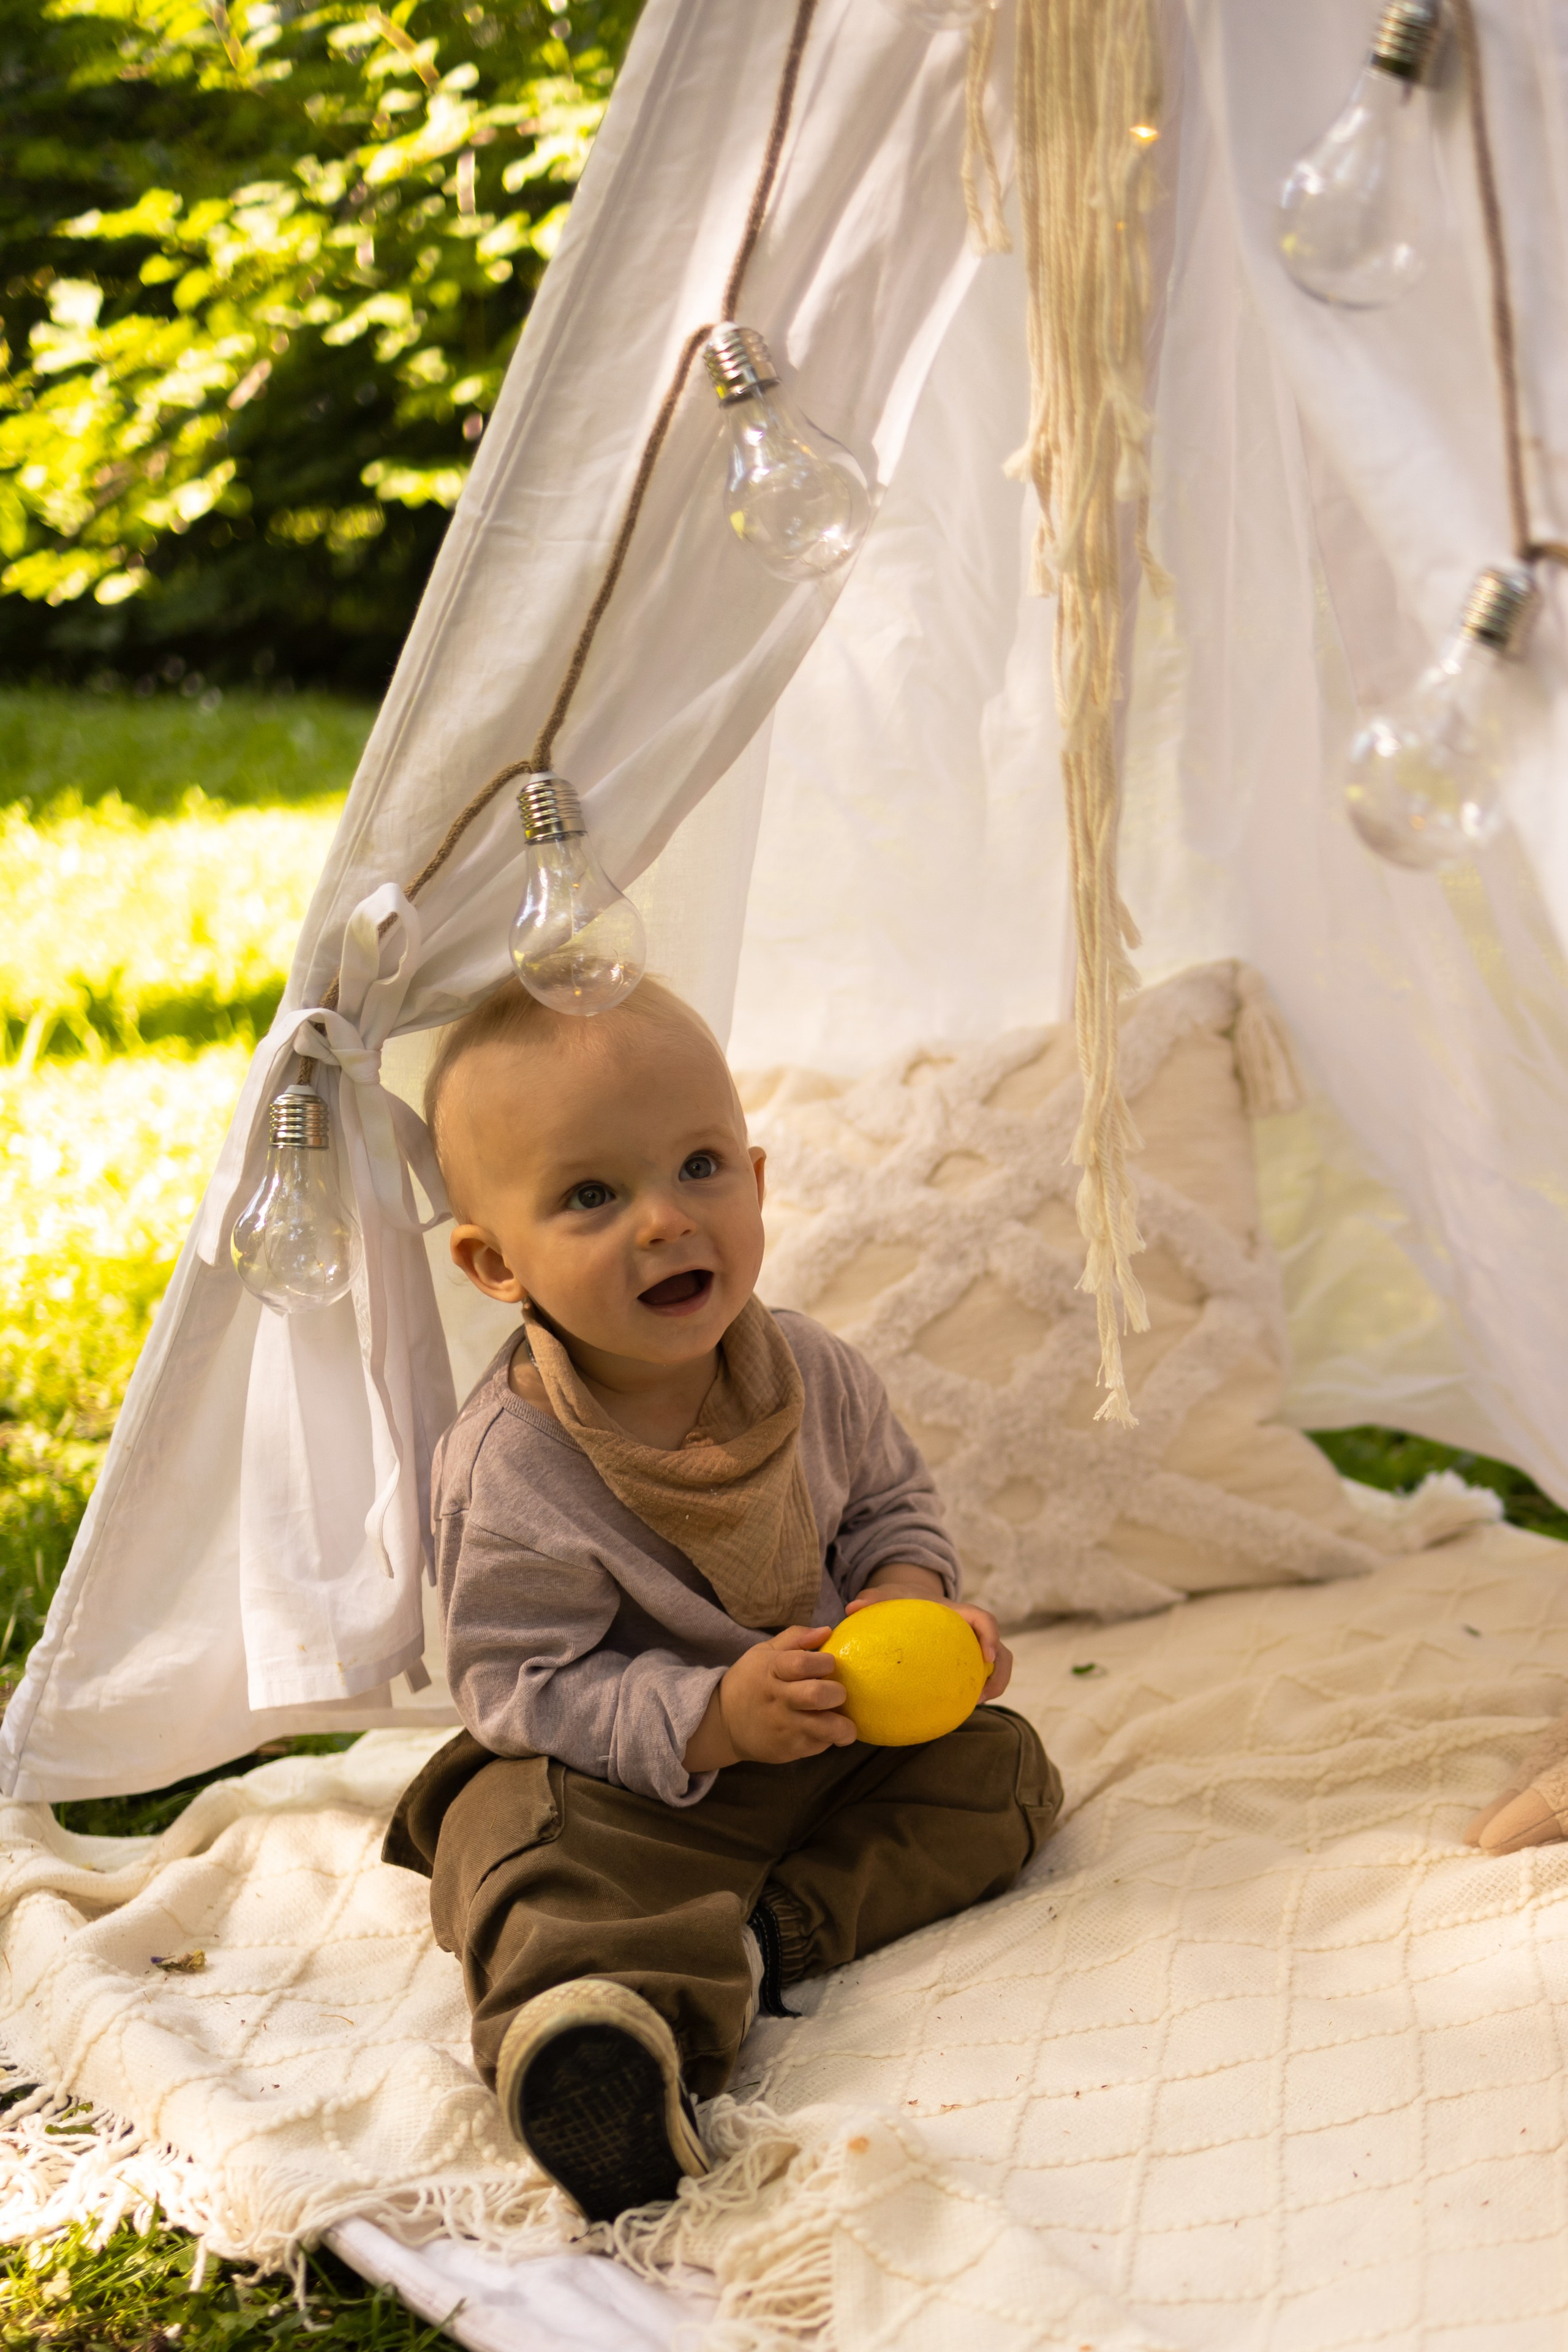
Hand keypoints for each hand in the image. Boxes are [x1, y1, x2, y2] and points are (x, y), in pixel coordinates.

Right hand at [683, 1627, 858, 1771]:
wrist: (723, 1722)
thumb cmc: (750, 1681)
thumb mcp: (763, 1652)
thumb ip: (795, 1638)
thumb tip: (827, 1631)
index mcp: (771, 1670)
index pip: (802, 1663)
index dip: (824, 1662)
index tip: (829, 1664)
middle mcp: (777, 1699)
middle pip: (816, 1695)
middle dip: (837, 1692)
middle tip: (838, 1693)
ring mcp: (784, 1726)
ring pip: (825, 1728)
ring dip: (843, 1726)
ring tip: (845, 1722)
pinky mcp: (788, 1749)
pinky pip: (819, 1745)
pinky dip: (829, 1739)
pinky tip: (826, 1731)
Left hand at [844, 1565, 1013, 1702]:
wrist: (913, 1599)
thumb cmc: (902, 1598)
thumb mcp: (888, 1594)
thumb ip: (872, 1599)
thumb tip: (851, 1607)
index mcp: (958, 1613)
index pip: (985, 1620)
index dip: (991, 1637)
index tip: (987, 1658)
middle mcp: (972, 1632)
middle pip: (1002, 1652)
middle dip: (1000, 1674)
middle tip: (983, 1696)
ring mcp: (972, 1649)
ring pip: (996, 1669)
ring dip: (992, 1688)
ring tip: (973, 1707)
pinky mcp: (966, 1663)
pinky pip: (974, 1680)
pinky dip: (969, 1694)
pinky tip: (949, 1711)